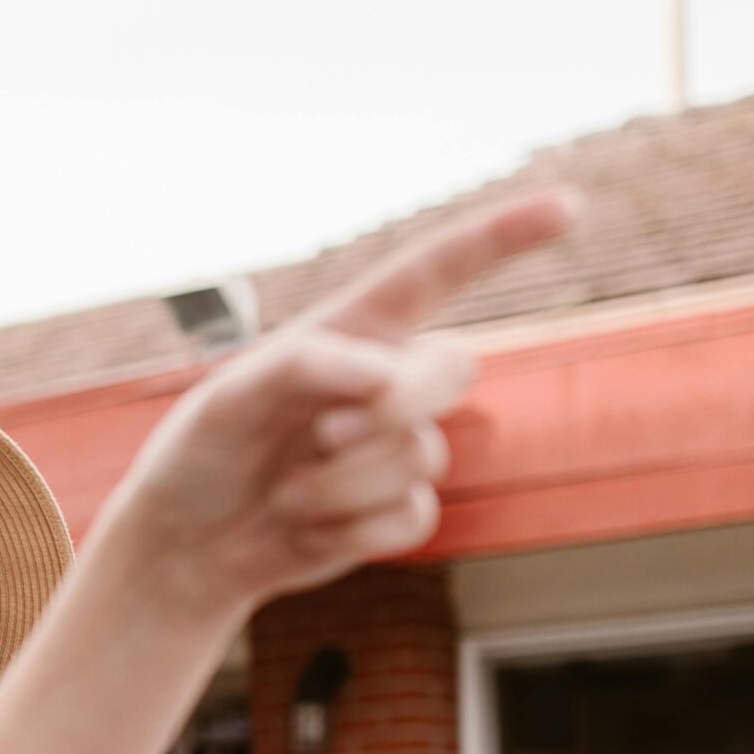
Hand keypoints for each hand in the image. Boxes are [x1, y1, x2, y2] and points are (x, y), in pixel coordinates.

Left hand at [92, 191, 578, 617]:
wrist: (187, 547)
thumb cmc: (199, 457)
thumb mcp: (226, 398)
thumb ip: (301, 367)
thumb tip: (385, 372)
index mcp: (349, 334)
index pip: (434, 273)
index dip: (500, 237)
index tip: (566, 206)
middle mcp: (385, 383)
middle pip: (452, 370)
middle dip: (395, 406)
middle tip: (321, 435)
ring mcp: (398, 448)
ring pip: (420, 458)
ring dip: (340, 485)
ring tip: (283, 494)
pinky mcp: (398, 511)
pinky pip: (412, 518)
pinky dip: (348, 532)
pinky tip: (302, 530)